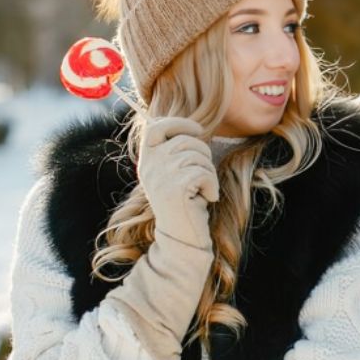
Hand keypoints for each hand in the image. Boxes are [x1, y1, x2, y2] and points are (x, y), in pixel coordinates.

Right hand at [139, 117, 219, 248]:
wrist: (182, 236)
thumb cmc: (185, 203)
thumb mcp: (173, 175)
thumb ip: (175, 153)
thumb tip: (193, 127)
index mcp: (146, 161)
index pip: (155, 127)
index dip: (178, 123)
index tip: (197, 129)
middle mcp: (149, 167)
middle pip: (184, 140)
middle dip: (203, 154)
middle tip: (205, 174)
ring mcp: (160, 177)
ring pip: (197, 156)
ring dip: (209, 172)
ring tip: (203, 189)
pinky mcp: (175, 189)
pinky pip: (204, 173)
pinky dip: (212, 185)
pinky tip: (208, 198)